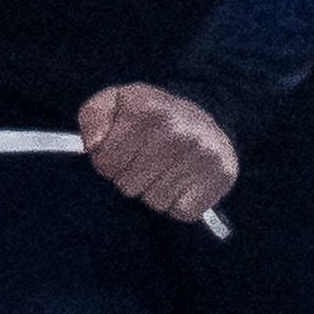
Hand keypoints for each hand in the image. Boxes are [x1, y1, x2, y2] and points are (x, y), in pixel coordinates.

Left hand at [76, 84, 236, 224]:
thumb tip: (92, 144)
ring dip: (155, 191)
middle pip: (129, 186)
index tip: (122, 151)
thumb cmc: (152, 115)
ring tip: (166, 169)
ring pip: (155, 201)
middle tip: (147, 160)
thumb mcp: (116, 102)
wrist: (207, 111)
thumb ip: (93, 116)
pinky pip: (182, 211)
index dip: (108, 161)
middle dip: (131, 177)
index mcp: (148, 110)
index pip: (106, 163)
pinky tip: (183, 181)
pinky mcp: (221, 176)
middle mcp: (178, 130)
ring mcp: (203, 154)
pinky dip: (179, 203)